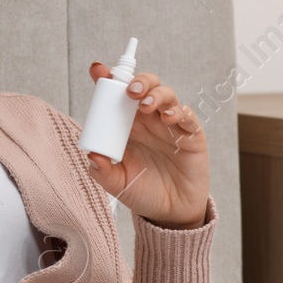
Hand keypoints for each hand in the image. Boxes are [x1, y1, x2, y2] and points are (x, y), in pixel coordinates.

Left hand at [84, 65, 209, 228]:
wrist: (171, 213)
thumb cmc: (143, 192)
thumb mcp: (117, 184)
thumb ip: (102, 172)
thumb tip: (92, 155)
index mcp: (126, 126)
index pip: (117, 96)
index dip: (109, 80)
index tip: (97, 70)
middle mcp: (148, 121)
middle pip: (145, 87)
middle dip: (137, 81)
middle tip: (129, 90)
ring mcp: (170, 125)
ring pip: (166, 95)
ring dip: (156, 94)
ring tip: (146, 105)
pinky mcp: (191, 135)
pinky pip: (188, 116)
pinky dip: (179, 112)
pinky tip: (169, 117)